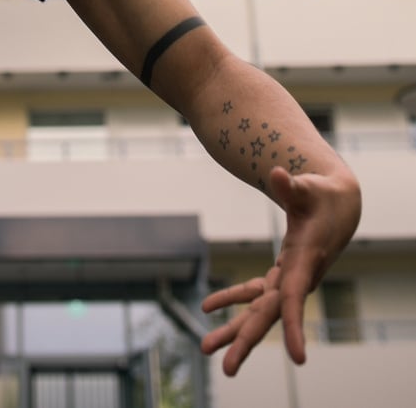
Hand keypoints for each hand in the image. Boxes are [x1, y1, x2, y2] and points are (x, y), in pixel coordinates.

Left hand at [200, 165, 360, 375]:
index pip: (297, 299)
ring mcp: (289, 279)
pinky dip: (233, 298)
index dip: (295, 326)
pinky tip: (208, 307)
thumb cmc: (322, 194)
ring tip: (206, 347)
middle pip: (270, 315)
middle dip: (248, 340)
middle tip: (227, 369)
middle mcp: (298, 278)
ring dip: (234, 329)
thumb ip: (291, 186)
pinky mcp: (282, 274)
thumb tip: (277, 174)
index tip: (299, 358)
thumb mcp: (308, 187)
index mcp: (305, 261)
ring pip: (259, 310)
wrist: (338, 204)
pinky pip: (255, 292)